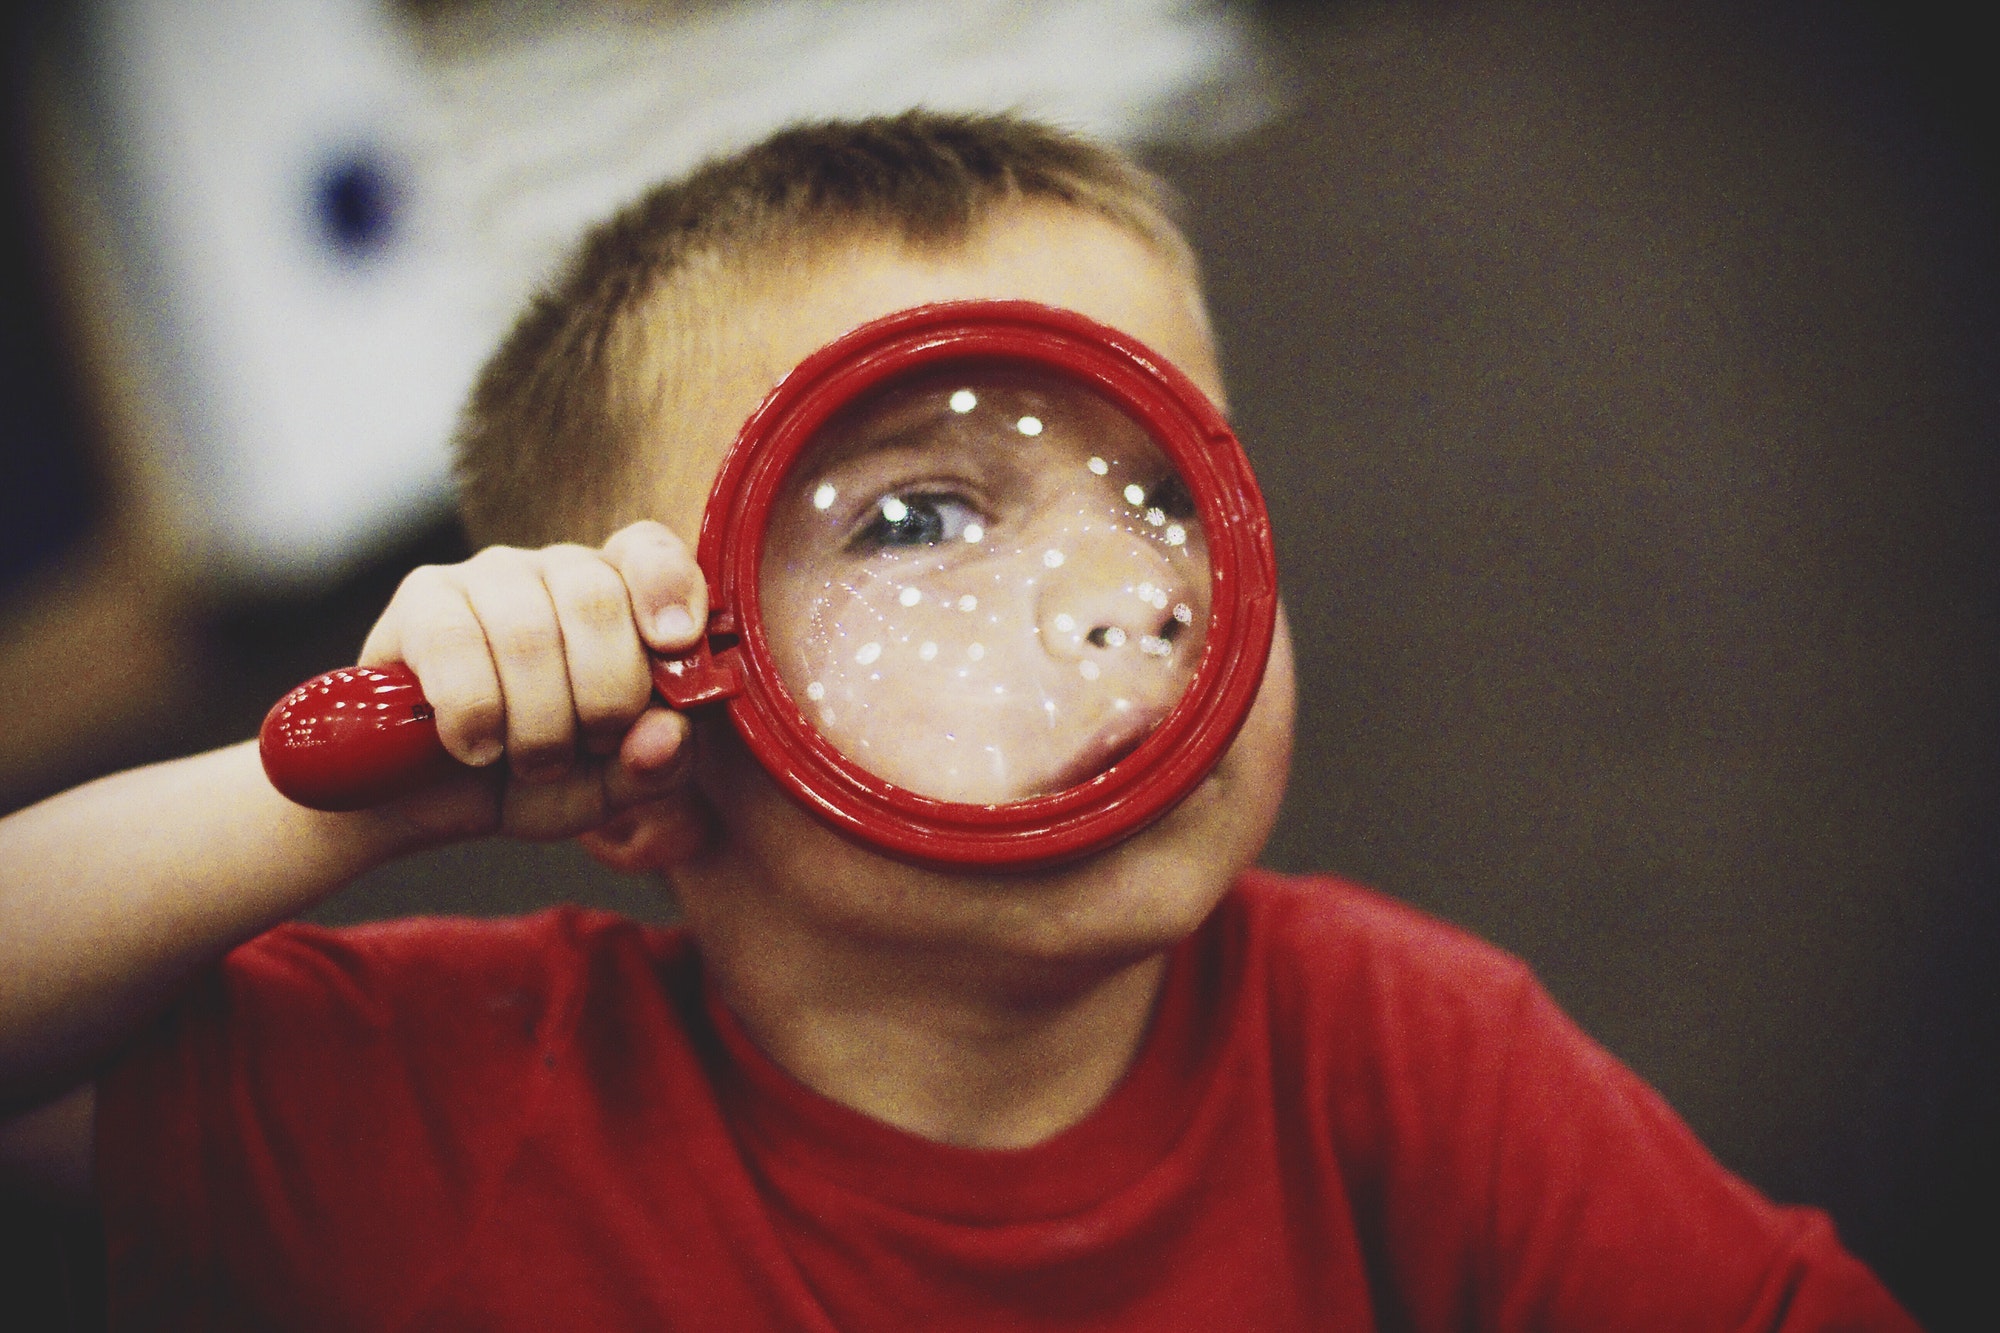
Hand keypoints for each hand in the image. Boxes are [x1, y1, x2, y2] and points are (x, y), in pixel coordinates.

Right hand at [355, 521, 709, 845]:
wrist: (423, 802)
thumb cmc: (525, 781)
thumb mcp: (605, 789)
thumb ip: (654, 766)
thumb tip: (669, 733)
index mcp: (620, 600)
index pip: (650, 553)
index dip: (668, 590)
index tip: (673, 645)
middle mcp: (557, 571)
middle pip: (596, 599)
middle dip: (602, 696)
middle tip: (585, 745)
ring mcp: (487, 577)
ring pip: (528, 632)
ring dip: (536, 722)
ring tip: (530, 761)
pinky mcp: (422, 599)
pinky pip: (455, 646)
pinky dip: (474, 714)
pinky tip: (475, 746)